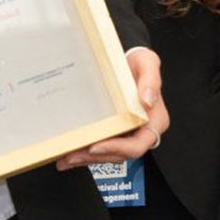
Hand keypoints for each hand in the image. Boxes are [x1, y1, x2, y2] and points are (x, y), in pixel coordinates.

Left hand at [58, 48, 170, 169]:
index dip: (117, 149)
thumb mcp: (148, 63)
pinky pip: (101, 147)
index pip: (137, 145)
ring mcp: (128, 134)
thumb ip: (151, 80)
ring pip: (108, 154)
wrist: (128, 60)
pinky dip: (85, 153)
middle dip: (95, 157)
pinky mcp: (115, 133)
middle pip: (120, 154)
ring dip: (87, 158)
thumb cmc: (139, 63)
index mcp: (154, 121)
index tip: (96, 146)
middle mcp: (142, 132)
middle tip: (72, 155)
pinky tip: (68, 156)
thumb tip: (147, 101)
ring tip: (65, 158)